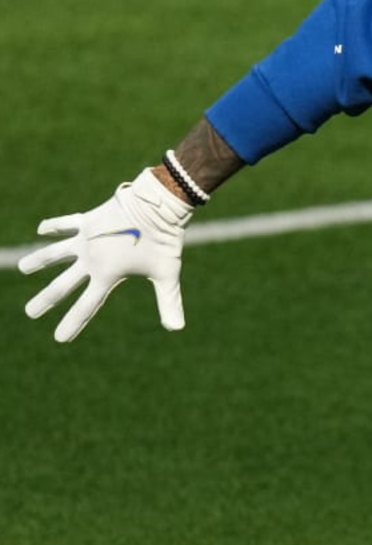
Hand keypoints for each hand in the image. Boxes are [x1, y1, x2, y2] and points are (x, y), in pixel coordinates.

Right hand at [18, 169, 194, 342]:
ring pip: (55, 253)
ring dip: (38, 261)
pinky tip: (41, 229)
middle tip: (29, 313)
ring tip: (22, 268)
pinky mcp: (89, 220)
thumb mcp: (167, 275)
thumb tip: (177, 329)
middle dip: (45, 301)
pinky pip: (66, 224)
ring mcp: (86, 238)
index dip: (73, 324)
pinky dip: (53, 226)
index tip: (59, 339)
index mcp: (107, 275)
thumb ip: (169, 302)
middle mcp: (90, 259)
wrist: (156, 206)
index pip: (86, 306)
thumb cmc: (163, 242)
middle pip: (62, 285)